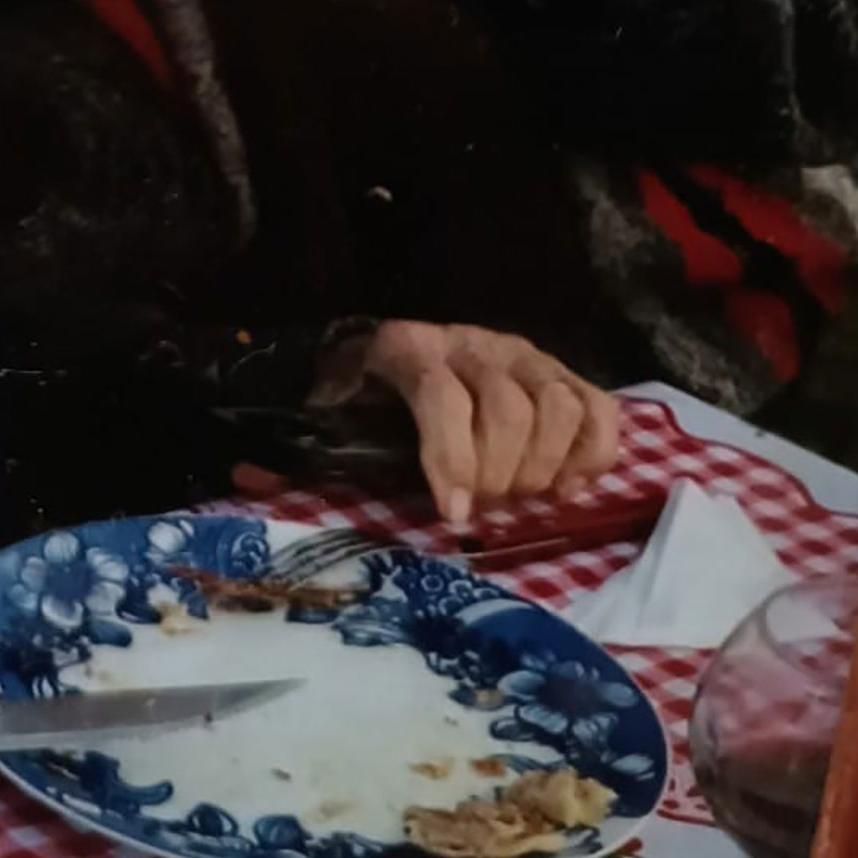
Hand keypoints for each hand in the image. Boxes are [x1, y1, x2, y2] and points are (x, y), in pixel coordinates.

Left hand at [315, 319, 621, 524]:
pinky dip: (592, 455)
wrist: (401, 350)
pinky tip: (564, 487)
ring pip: (558, 406)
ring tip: (518, 498)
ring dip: (542, 469)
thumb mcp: (336, 409)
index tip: (455, 516)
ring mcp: (525, 354)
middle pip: (509, 410)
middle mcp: (473, 342)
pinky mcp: (562, 372)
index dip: (451, 459)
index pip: (442, 396)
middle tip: (483, 510)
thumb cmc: (369, 395)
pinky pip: (599, 409)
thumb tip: (258, 477)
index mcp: (410, 348)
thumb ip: (312, 439)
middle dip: (499, 476)